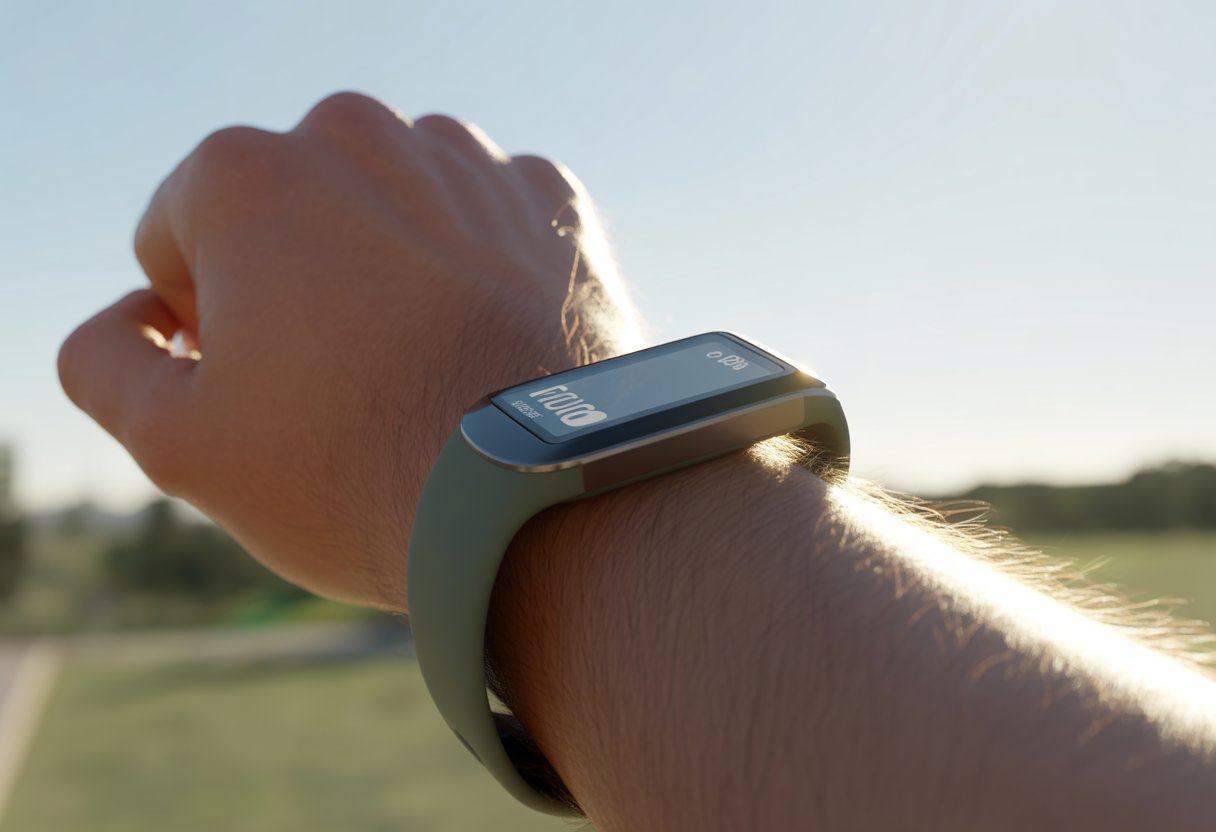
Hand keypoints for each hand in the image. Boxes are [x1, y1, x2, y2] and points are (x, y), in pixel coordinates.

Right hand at [58, 92, 640, 609]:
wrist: (540, 496)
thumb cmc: (353, 472)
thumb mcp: (178, 444)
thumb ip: (105, 360)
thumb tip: (129, 317)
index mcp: (245, 173)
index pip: (180, 237)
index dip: (203, 320)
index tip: (263, 381)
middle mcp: (360, 136)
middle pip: (289, 211)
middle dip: (294, 281)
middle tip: (340, 383)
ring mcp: (470, 162)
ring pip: (392, 210)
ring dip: (389, 270)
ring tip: (419, 368)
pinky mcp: (555, 202)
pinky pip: (485, 223)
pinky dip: (478, 270)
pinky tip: (485, 345)